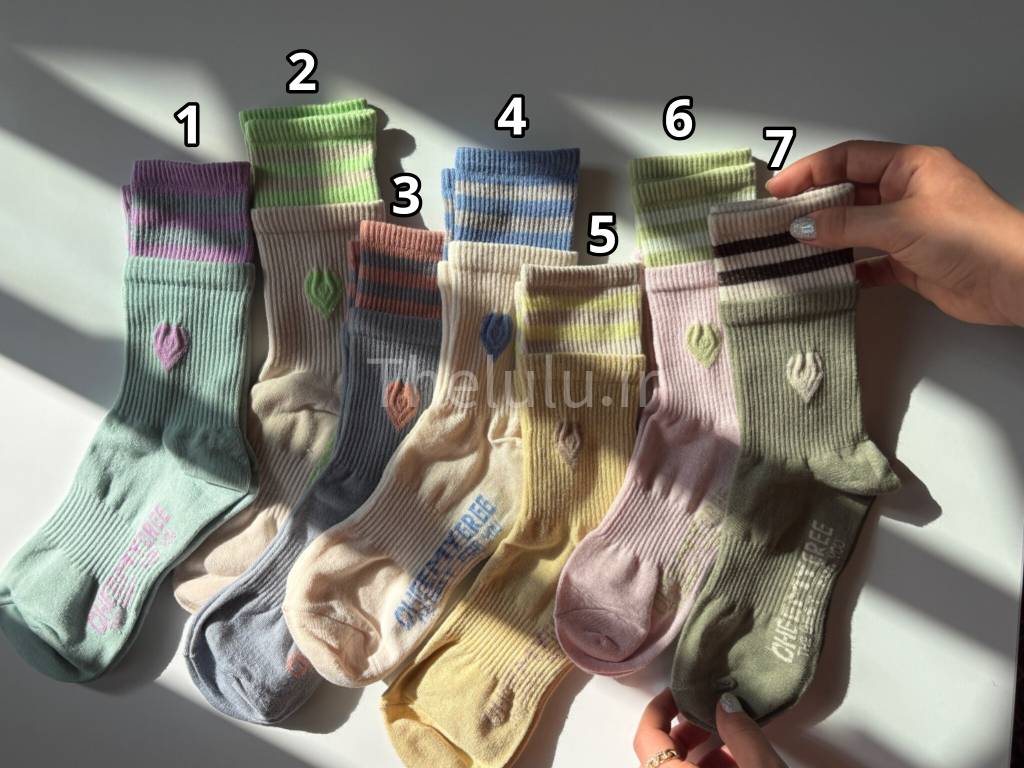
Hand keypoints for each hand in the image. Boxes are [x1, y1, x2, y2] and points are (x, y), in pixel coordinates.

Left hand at [633, 689, 786, 767]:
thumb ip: (741, 734)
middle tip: (712, 714)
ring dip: (702, 754)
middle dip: (687, 731)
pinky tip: (740, 764)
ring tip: (734, 740)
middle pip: (661, 753)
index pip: (646, 737)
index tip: (678, 692)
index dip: (660, 709)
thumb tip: (726, 704)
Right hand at [766, 140, 1023, 325]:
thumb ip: (845, 224)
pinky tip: (833, 275)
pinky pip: (870, 261)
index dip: (810, 171)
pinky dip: (850, 267)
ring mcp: (911, 227)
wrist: (1014, 280)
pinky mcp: (913, 261)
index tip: (779, 190)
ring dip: (829, 238)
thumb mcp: (899, 223)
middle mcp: (909, 192)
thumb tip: (803, 225)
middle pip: (849, 193)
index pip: (848, 159)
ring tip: (796, 249)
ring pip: (857, 228)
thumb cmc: (972, 236)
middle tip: (780, 220)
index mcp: (910, 165)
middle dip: (814, 206)